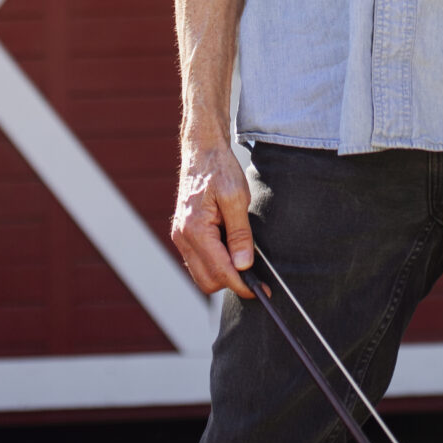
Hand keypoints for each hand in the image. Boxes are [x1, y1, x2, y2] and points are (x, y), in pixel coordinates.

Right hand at [169, 141, 254, 297]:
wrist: (202, 151)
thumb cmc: (219, 169)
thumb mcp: (237, 198)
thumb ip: (240, 234)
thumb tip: (244, 265)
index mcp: (195, 228)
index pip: (220, 271)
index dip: (242, 285)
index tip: (261, 291)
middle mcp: (182, 236)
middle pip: (208, 280)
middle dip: (231, 281)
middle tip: (256, 273)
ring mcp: (180, 236)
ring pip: (202, 274)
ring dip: (222, 272)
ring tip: (242, 253)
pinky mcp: (182, 234)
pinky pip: (198, 262)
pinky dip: (214, 262)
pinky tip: (229, 247)